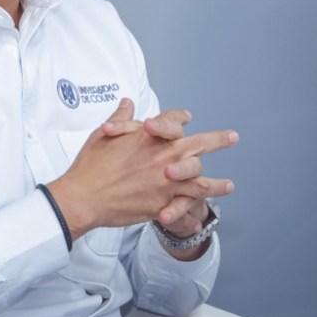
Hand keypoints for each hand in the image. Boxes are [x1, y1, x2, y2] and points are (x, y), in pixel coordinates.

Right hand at [47, 98, 236, 240]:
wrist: (85, 196)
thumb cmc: (91, 166)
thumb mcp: (104, 135)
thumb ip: (121, 118)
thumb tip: (127, 103)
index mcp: (149, 136)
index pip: (173, 120)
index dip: (180, 118)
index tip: (186, 118)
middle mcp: (163, 155)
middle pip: (199, 144)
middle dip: (218, 140)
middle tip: (231, 138)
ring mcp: (167, 180)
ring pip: (201, 179)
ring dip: (218, 183)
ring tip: (229, 185)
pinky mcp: (165, 201)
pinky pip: (190, 203)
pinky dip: (201, 206)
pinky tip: (206, 213)